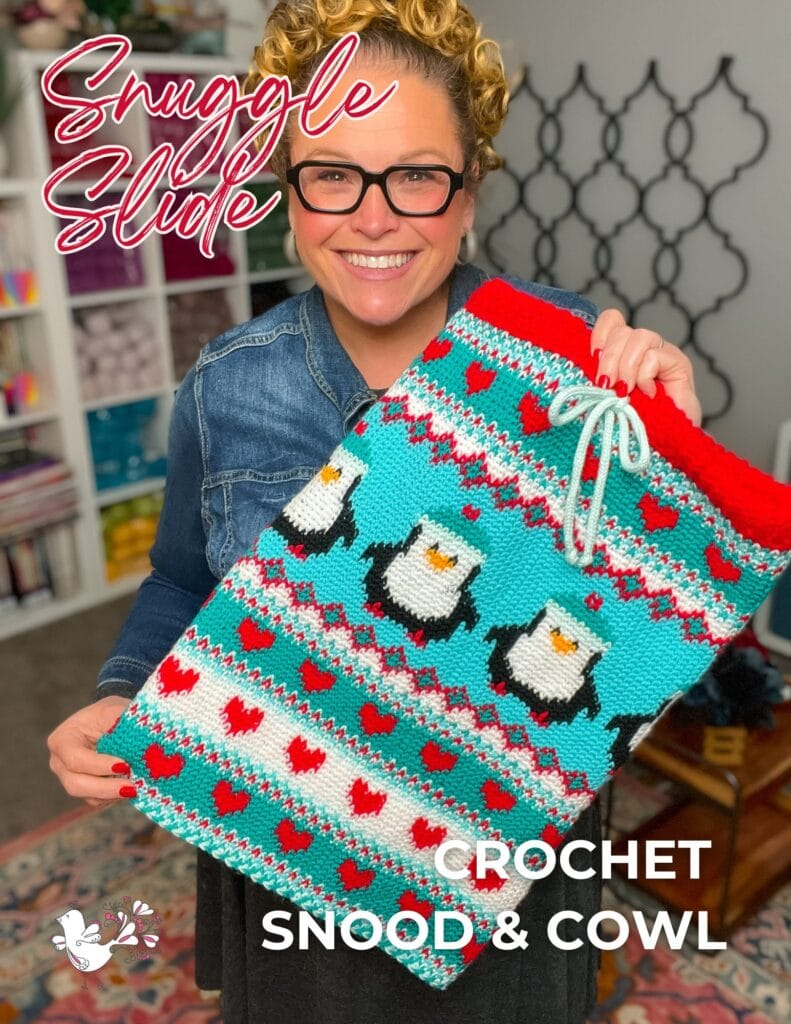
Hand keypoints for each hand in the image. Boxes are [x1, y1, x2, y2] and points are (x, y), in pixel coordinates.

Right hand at [48, 696, 133, 807]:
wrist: (112, 721)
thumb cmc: (111, 713)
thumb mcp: (114, 710)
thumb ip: (121, 724)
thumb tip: (139, 739)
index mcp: (62, 740)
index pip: (75, 759)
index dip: (98, 765)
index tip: (125, 765)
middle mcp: (60, 763)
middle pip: (76, 784)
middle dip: (105, 788)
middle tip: (131, 787)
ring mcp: (71, 778)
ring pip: (88, 796)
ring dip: (113, 794)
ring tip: (136, 787)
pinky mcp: (86, 789)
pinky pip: (98, 800)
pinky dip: (115, 796)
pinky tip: (131, 786)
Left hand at [590, 309, 701, 426]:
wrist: (661, 446)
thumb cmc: (630, 424)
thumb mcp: (604, 396)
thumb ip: (596, 376)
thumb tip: (579, 365)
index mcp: (622, 351)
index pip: (611, 320)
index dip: (599, 334)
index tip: (592, 359)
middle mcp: (643, 348)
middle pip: (622, 330)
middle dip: (609, 359)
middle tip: (606, 385)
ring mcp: (662, 353)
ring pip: (639, 337)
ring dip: (626, 367)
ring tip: (625, 391)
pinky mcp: (679, 363)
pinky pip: (654, 355)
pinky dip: (644, 376)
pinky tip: (647, 394)